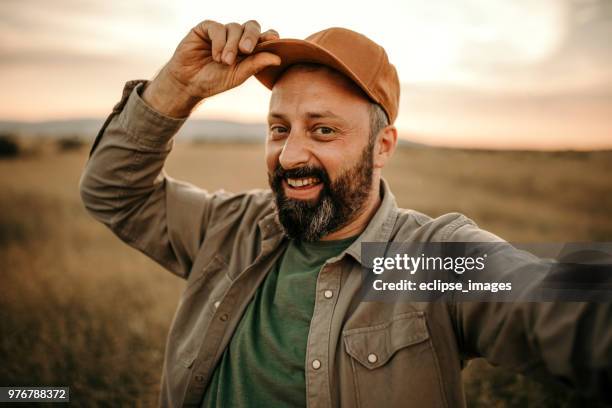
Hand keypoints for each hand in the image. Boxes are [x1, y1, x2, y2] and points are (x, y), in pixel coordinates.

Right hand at [143, 20, 279, 117]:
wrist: (189, 84)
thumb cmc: (214, 81)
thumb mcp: (237, 75)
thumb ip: (256, 65)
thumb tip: (277, 58)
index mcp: (248, 49)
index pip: (264, 36)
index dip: (269, 36)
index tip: (273, 40)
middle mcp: (236, 38)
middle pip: (252, 26)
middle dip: (251, 37)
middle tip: (246, 50)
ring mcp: (222, 32)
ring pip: (234, 28)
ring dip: (231, 46)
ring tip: (224, 62)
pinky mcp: (206, 29)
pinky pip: (217, 28)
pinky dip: (219, 42)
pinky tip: (216, 56)